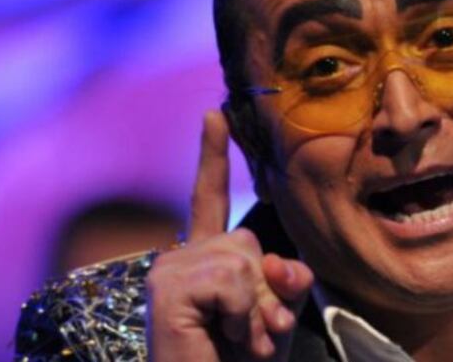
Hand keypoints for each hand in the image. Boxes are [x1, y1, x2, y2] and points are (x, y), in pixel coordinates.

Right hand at [146, 111, 313, 360]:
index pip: (209, 197)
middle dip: (266, 290)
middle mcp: (179, 257)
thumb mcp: (275, 316)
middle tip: (252, 333)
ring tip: (237, 340)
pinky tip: (222, 337)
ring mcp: (169, 270)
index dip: (213, 155)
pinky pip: (233, 279)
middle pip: (248, 240)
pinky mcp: (168, 288)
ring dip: (256, 309)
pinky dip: (244, 314)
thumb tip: (279, 262)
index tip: (214, 113)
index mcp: (203, 260)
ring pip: (243, 258)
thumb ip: (284, 280)